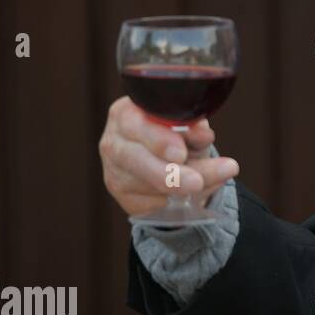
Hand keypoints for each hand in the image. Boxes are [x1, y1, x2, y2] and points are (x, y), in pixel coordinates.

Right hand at [98, 97, 239, 218]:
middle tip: (196, 182)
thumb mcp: (193, 132)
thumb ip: (197, 131)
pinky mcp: (118, 193)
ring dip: (177, 189)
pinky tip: (179, 195)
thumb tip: (203, 133)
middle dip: (168, 172)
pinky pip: (143, 202)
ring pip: (142, 183)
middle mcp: (113, 140)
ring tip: (202, 185)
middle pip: (134, 157)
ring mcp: (112, 168)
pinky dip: (167, 201)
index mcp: (127, 113)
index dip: (159, 139)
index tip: (181, 154)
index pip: (136, 123)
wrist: (173, 165)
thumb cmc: (180, 139)